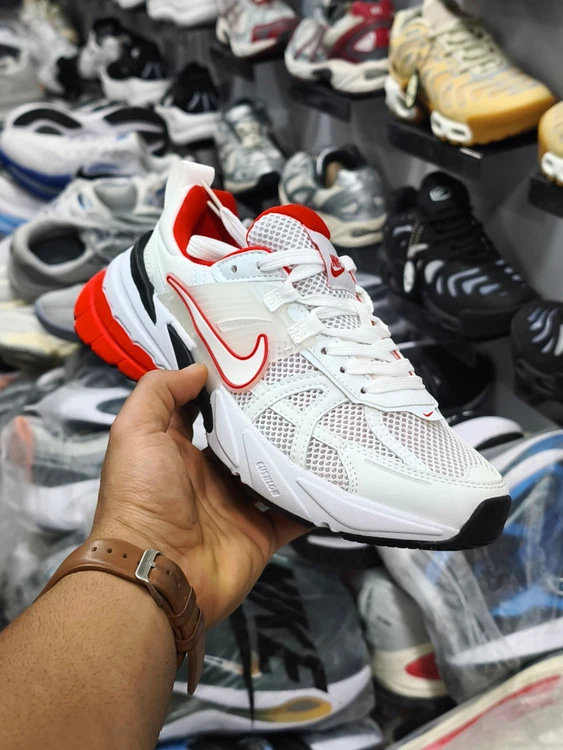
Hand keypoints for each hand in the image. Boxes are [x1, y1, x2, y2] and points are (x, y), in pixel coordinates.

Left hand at [91, 365, 305, 628]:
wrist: (159, 572)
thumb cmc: (142, 497)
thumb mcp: (135, 432)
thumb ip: (159, 394)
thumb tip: (199, 370)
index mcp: (178, 451)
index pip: (205, 412)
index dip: (226, 390)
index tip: (256, 363)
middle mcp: (209, 476)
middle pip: (245, 441)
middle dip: (269, 419)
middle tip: (304, 388)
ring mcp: (237, 506)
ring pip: (273, 473)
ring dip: (295, 455)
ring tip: (327, 423)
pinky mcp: (261, 532)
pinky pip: (294, 513)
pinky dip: (314, 500)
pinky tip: (334, 475)